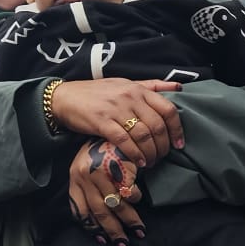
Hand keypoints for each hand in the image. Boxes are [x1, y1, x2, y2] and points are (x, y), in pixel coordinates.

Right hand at [49, 78, 183, 167]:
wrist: (65, 97)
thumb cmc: (96, 92)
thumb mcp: (124, 83)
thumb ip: (151, 86)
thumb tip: (178, 87)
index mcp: (138, 89)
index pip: (168, 109)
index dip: (177, 129)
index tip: (179, 144)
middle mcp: (130, 97)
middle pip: (157, 126)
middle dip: (163, 147)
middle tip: (161, 157)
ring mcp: (116, 109)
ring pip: (143, 136)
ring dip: (150, 154)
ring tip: (150, 162)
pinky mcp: (102, 122)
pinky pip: (124, 141)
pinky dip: (134, 154)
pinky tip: (138, 162)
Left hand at [67, 138, 144, 245]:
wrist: (102, 115)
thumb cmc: (98, 147)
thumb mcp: (86, 167)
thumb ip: (88, 189)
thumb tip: (96, 219)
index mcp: (74, 177)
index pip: (80, 209)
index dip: (92, 227)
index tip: (103, 240)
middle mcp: (83, 175)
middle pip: (99, 210)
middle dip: (113, 231)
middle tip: (125, 244)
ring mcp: (99, 169)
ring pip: (115, 202)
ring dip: (128, 218)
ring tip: (138, 229)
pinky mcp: (115, 162)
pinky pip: (126, 187)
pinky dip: (133, 196)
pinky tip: (137, 198)